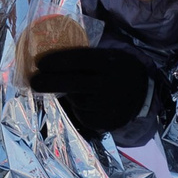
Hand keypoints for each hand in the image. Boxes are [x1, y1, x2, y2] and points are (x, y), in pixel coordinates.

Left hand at [28, 46, 152, 140]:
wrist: (144, 94)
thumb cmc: (118, 70)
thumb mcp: (109, 55)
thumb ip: (86, 56)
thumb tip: (50, 56)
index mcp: (110, 63)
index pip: (78, 60)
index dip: (57, 61)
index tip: (39, 63)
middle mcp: (110, 84)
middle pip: (73, 84)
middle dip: (50, 82)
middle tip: (33, 81)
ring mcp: (110, 105)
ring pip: (77, 102)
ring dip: (67, 95)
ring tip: (70, 90)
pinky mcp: (107, 122)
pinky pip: (84, 116)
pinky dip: (79, 109)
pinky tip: (85, 102)